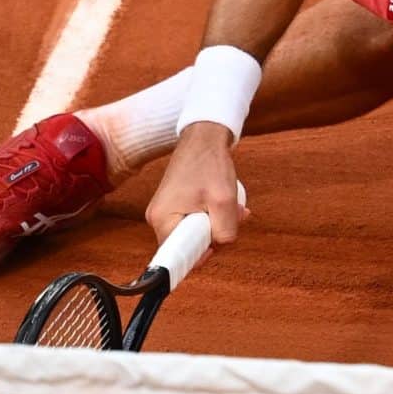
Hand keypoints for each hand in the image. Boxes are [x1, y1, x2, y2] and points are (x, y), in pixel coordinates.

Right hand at [147, 125, 247, 246]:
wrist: (204, 138)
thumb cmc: (210, 164)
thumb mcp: (224, 200)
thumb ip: (224, 230)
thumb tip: (220, 246)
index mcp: (163, 220)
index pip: (178, 256)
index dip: (201, 255)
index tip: (216, 244)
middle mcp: (159, 219)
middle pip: (190, 245)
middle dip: (216, 235)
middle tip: (234, 216)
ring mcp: (167, 212)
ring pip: (197, 233)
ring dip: (219, 224)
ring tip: (233, 206)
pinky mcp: (176, 206)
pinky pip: (196, 222)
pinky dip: (214, 216)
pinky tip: (227, 204)